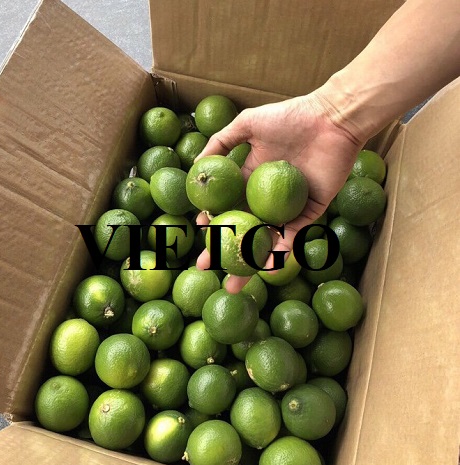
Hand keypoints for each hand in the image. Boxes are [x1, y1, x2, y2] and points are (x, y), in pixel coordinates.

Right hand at [195, 92, 363, 292]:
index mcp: (250, 180)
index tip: (199, 231)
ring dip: (249, 262)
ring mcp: (288, 208)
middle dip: (223, 250)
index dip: (212, 220)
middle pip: (241, 229)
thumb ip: (221, 142)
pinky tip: (265, 265)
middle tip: (205, 267)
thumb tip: (196, 166)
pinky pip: (293, 236)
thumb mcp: (248, 124)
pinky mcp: (310, 213)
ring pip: (265, 240)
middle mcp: (266, 198)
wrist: (331, 119)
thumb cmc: (290, 118)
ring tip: (234, 282)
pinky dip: (280, 251)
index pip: (226, 205)